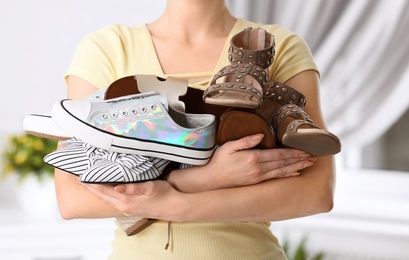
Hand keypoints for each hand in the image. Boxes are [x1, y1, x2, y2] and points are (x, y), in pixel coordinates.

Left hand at [84, 180, 182, 218]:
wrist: (174, 207)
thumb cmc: (164, 193)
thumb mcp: (151, 187)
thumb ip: (134, 187)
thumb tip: (117, 187)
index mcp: (126, 200)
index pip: (103, 190)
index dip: (91, 183)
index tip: (81, 176)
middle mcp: (123, 206)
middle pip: (101, 196)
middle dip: (89, 187)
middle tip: (78, 178)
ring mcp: (126, 209)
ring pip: (106, 200)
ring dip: (96, 191)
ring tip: (87, 183)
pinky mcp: (130, 209)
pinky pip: (112, 201)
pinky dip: (105, 195)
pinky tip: (105, 191)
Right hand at [200, 134, 315, 189]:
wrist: (211, 180)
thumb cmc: (218, 161)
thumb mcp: (229, 146)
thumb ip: (245, 140)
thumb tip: (260, 135)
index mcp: (253, 158)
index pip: (278, 155)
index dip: (293, 153)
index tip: (305, 151)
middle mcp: (258, 169)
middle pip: (283, 164)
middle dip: (299, 160)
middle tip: (313, 158)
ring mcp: (258, 177)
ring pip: (282, 172)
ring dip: (296, 167)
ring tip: (308, 165)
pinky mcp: (256, 182)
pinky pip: (275, 178)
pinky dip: (286, 176)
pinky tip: (294, 174)